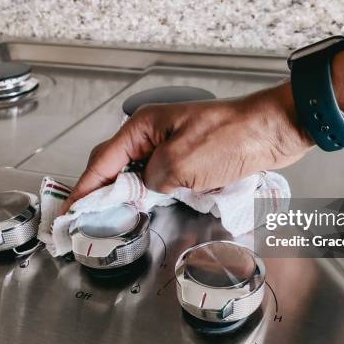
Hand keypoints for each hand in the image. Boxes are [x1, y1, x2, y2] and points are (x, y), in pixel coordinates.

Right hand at [60, 80, 311, 213]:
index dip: (85, 188)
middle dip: (102, 191)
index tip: (70, 210)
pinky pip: (162, 177)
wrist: (273, 130)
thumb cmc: (231, 138)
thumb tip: (143, 190)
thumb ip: (151, 179)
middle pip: (117, 164)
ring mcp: (173, 144)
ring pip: (140, 173)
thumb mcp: (181, 162)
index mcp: (145, 126)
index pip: (103, 160)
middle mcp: (154, 133)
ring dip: (128, 193)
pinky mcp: (191, 157)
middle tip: (88, 218)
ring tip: (113, 217)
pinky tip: (149, 207)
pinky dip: (153, 193)